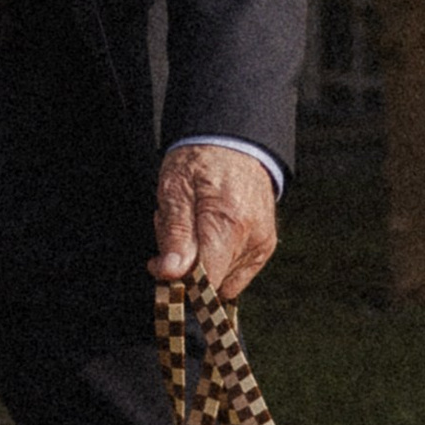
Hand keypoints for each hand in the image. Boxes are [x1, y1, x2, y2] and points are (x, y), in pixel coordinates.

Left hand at [150, 143, 277, 302]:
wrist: (234, 142)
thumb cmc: (200, 161)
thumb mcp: (174, 189)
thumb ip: (174, 234)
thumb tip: (171, 273)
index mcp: (228, 224)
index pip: (205, 282)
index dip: (178, 281)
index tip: (160, 265)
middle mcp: (251, 238)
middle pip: (209, 281)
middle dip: (185, 265)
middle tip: (176, 229)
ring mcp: (261, 244)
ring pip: (220, 280)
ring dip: (201, 262)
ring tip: (194, 227)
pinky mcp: (265, 246)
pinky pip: (235, 274)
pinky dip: (217, 261)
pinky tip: (209, 235)